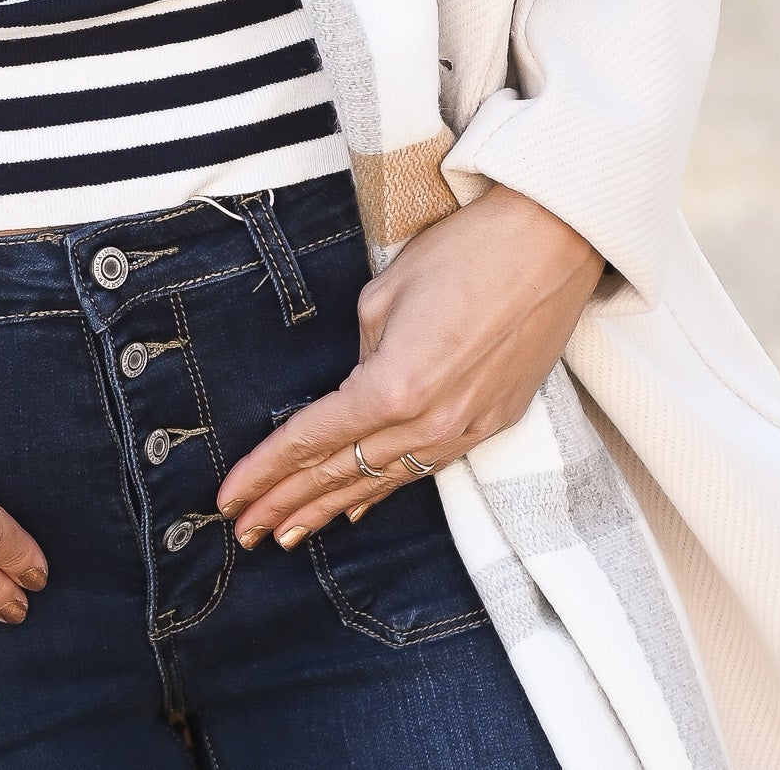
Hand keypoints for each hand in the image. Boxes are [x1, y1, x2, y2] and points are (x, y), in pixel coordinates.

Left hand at [215, 184, 603, 549]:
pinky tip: (356, 509)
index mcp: (392, 387)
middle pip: (341, 473)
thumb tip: (358, 381)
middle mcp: (428, 422)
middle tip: (245, 531)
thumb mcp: (385, 294)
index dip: (266, 472)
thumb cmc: (464, 252)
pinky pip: (424, 470)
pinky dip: (384, 490)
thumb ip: (362, 351)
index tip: (229, 498)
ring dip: (331, 509)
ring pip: (382, 481)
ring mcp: (464, 429)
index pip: (312, 440)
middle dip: (287, 504)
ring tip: (288, 535)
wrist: (550, 245)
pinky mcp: (492, 424)